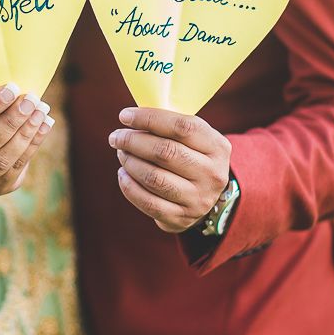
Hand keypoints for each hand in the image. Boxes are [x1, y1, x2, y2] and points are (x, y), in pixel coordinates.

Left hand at [109, 107, 230, 232]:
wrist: (205, 198)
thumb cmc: (192, 157)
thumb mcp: (195, 140)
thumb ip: (170, 127)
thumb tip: (132, 118)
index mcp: (217, 147)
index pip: (182, 127)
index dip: (149, 118)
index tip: (125, 116)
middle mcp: (212, 174)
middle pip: (165, 152)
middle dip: (133, 141)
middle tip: (116, 137)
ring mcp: (198, 199)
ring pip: (155, 178)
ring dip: (130, 163)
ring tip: (121, 154)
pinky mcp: (181, 218)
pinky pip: (148, 202)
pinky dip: (129, 187)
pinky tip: (123, 174)